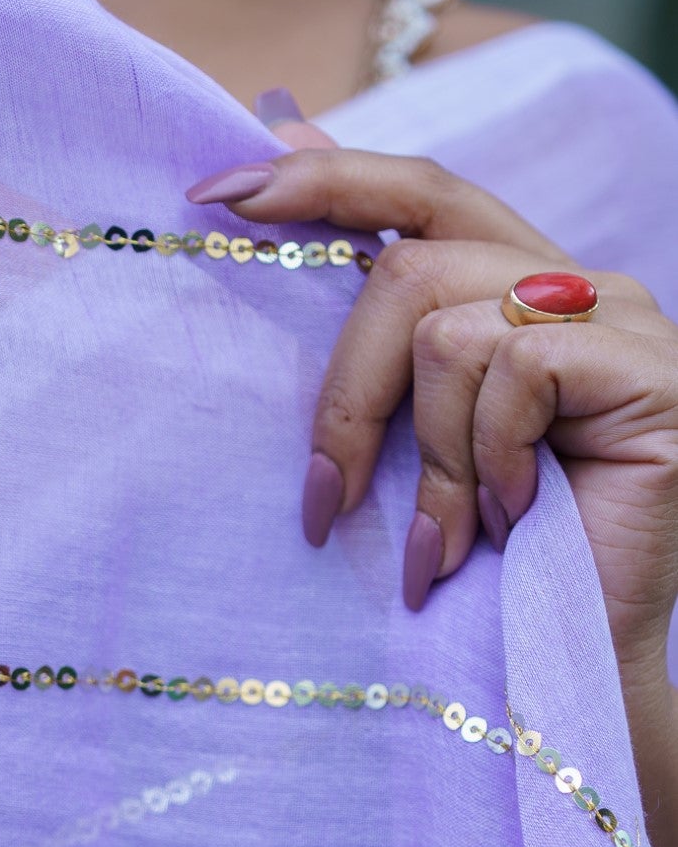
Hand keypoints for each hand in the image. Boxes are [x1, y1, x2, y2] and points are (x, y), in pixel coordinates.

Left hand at [189, 147, 677, 670]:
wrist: (572, 666)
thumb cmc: (483, 566)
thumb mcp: (403, 444)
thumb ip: (365, 340)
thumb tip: (266, 188)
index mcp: (510, 287)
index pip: (416, 191)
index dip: (321, 180)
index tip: (214, 196)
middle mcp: (570, 284)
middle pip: (411, 263)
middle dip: (346, 393)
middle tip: (326, 501)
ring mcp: (622, 319)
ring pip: (451, 331)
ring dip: (428, 459)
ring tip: (445, 539)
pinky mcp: (654, 369)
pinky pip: (519, 369)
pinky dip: (492, 458)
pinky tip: (514, 518)